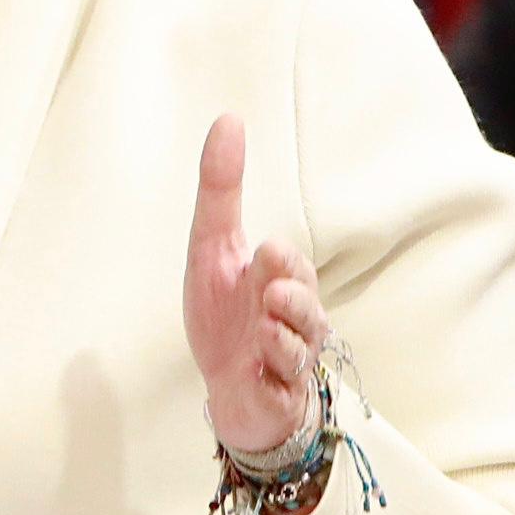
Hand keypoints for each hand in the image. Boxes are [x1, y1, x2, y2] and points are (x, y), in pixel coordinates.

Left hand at [185, 115, 327, 458]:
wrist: (229, 391)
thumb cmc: (226, 316)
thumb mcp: (210, 249)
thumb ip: (220, 189)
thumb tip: (229, 119)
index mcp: (280, 279)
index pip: (286, 260)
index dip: (278, 259)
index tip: (264, 249)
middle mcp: (294, 316)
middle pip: (304, 299)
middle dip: (291, 291)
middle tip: (270, 289)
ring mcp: (291, 357)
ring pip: (302, 342)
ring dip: (284, 332)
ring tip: (266, 324)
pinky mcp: (283, 394)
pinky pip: (287, 382)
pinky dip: (275, 370)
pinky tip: (259, 363)